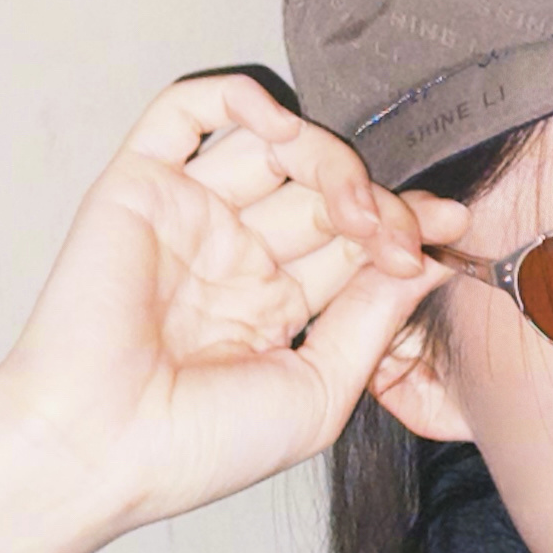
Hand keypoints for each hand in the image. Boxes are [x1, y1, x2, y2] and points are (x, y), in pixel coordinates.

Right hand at [0, 71, 467, 537]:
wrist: (101, 451)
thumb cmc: (199, 447)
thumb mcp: (320, 387)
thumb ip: (374, 315)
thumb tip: (432, 254)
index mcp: (273, 302)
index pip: (351, 234)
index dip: (401, 221)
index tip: (451, 225)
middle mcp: (232, 252)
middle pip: (321, 186)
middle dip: (374, 201)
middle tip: (400, 235)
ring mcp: (188, 215)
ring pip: (271, 144)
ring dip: (326, 158)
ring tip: (352, 208)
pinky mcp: (137, 185)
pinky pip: (188, 112)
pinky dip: (240, 101)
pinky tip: (283, 130)